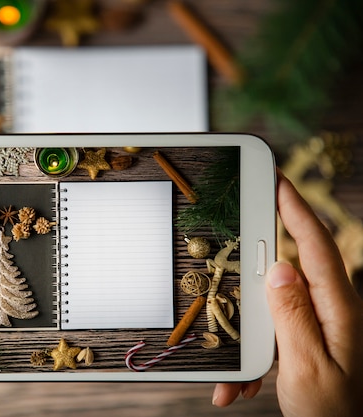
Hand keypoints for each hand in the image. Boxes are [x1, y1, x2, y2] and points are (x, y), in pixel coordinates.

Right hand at [213, 173, 362, 415]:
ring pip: (272, 305)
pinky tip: (240, 387)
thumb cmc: (332, 415)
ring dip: (247, 331)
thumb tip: (279, 268)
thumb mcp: (308, 368)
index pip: (316, 247)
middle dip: (258, 261)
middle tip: (237, 236)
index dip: (296, 209)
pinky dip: (249, 357)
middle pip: (292, 265)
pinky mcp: (303, 340)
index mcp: (338, 311)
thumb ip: (293, 315)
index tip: (277, 179)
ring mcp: (316, 326)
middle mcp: (330, 312)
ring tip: (238, 376)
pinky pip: (270, 333)